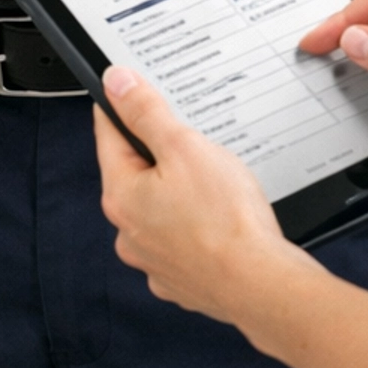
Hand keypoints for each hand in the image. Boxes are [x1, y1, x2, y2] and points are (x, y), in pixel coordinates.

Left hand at [95, 68, 311, 328]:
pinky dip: (193, 225)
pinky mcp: (178, 277)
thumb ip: (147, 113)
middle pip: (135, 172)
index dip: (122, 106)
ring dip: (177, 191)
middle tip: (193, 141)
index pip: (108, 135)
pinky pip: (179, 238)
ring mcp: (152, 259)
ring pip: (158, 207)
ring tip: (215, 184)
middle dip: (160, 152)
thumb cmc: (225, 220)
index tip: (134, 90)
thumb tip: (115, 83)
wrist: (259, 284)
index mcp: (122, 195)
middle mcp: (128, 232)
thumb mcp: (184, 147)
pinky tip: (219, 218)